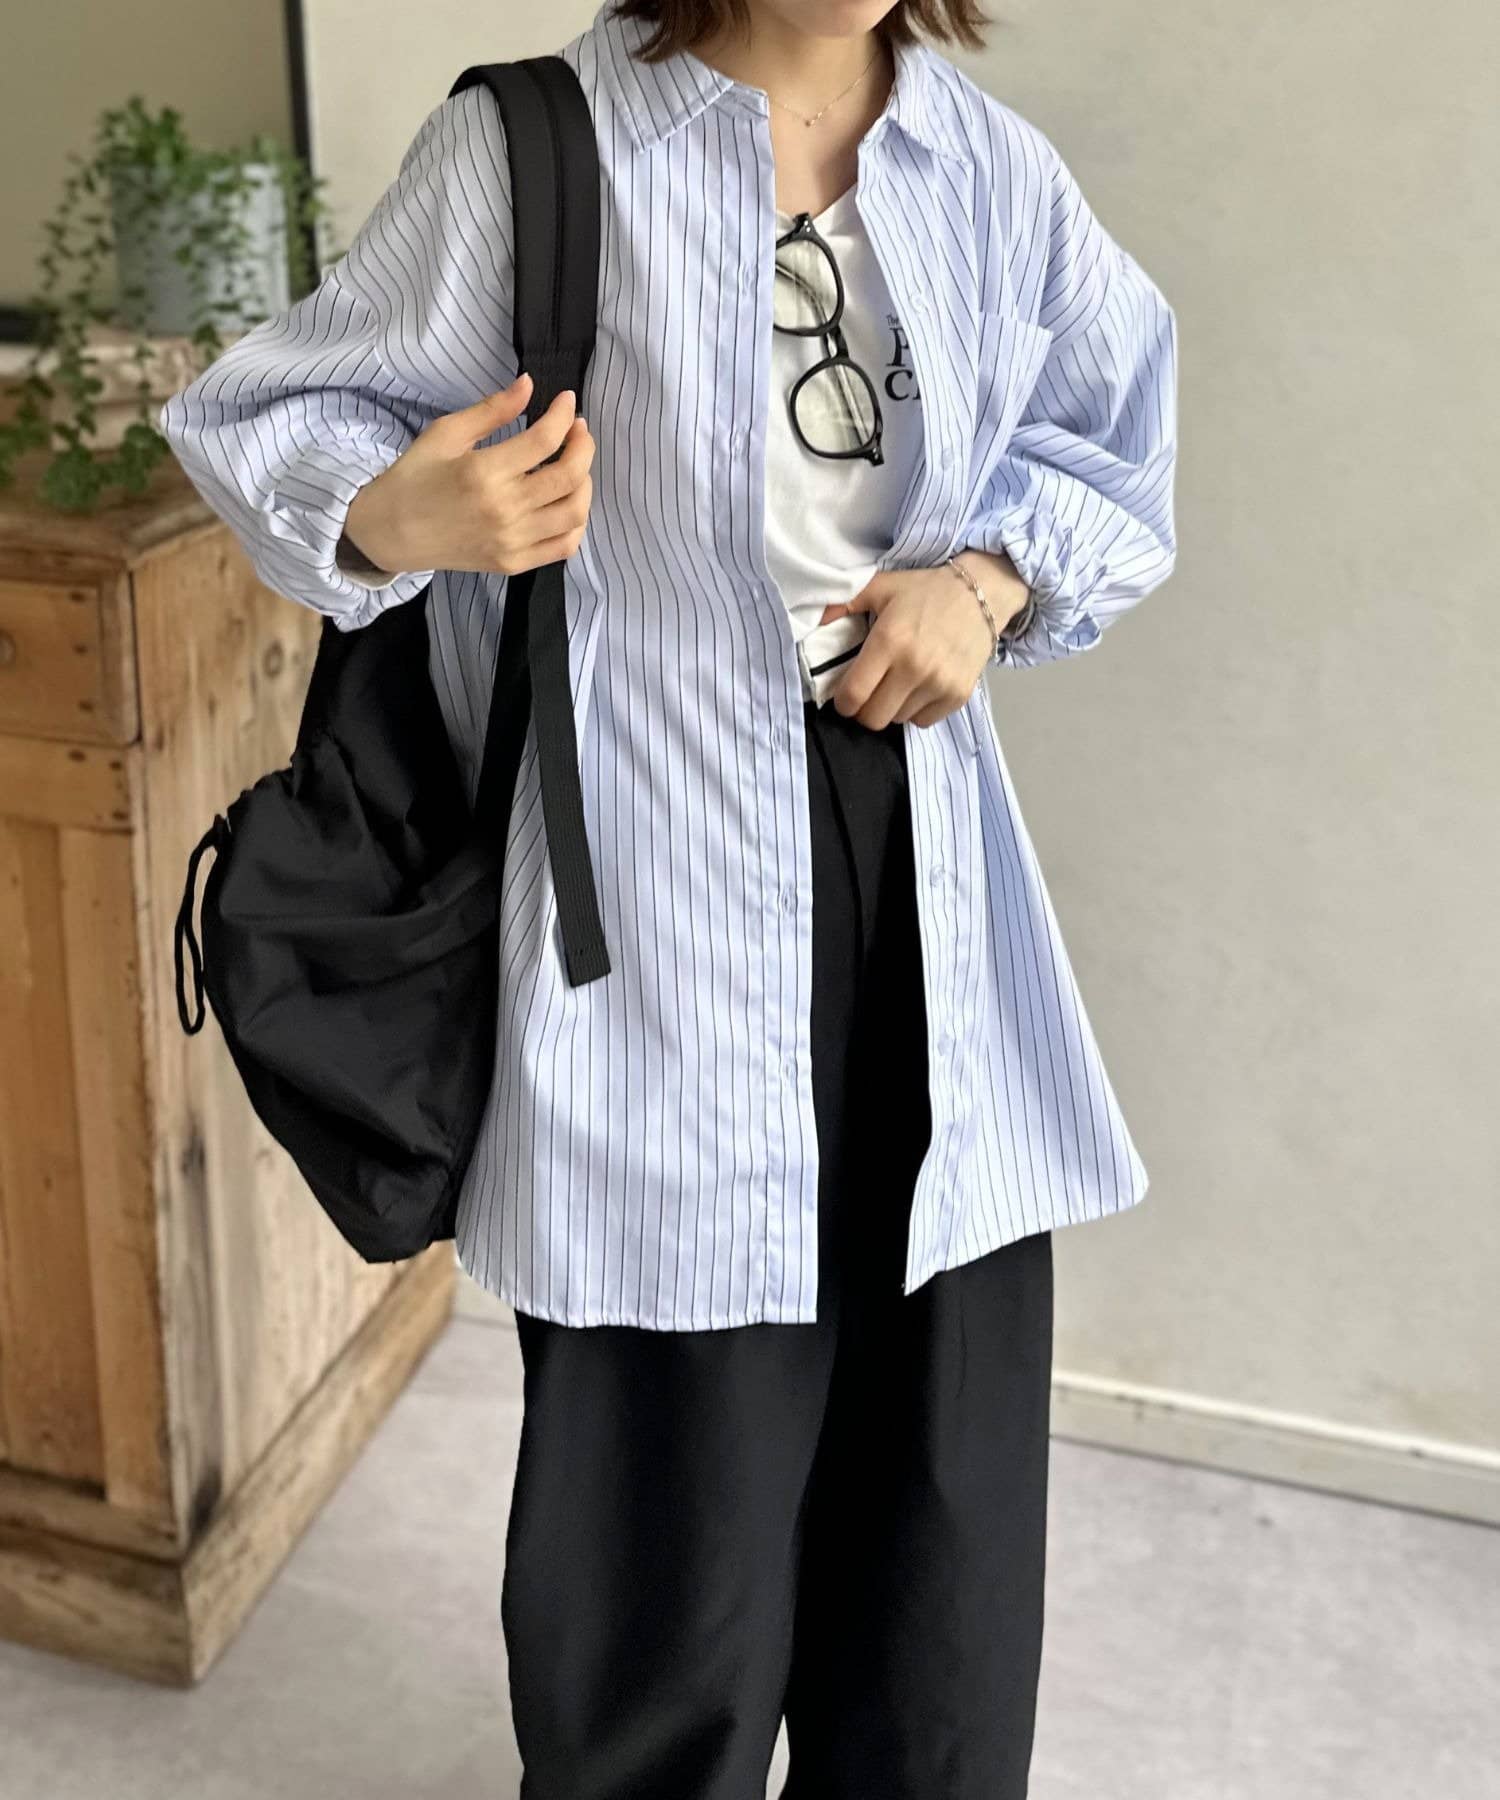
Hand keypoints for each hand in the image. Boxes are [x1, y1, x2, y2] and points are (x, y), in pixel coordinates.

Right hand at [343, 371, 594, 577]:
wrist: (390, 533)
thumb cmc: (414, 477)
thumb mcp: (446, 433)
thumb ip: (492, 410)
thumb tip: (530, 385)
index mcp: (483, 472)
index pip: (545, 440)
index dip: (564, 415)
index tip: (567, 402)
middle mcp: (504, 510)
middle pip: (570, 476)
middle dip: (583, 446)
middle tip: (577, 430)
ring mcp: (512, 541)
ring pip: (574, 512)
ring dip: (585, 483)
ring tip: (574, 465)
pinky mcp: (513, 563)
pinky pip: (564, 546)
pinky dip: (576, 522)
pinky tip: (567, 502)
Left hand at [823, 551, 1028, 729]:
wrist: (981, 594)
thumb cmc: (926, 591)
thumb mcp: (881, 587)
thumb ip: (844, 604)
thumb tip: (815, 621)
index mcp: (888, 641)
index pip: (853, 696)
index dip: (843, 701)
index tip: (846, 695)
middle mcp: (913, 667)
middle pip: (873, 718)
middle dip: (865, 709)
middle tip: (869, 693)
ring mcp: (938, 684)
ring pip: (898, 720)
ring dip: (892, 707)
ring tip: (898, 684)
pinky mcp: (958, 695)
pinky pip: (924, 721)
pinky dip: (916, 711)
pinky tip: (919, 688)